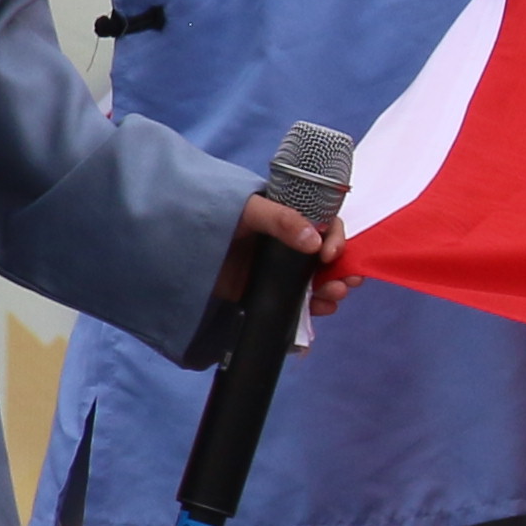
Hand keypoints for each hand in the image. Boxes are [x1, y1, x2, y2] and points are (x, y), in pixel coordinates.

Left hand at [227, 186, 350, 313]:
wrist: (179, 245)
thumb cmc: (216, 217)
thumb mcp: (249, 210)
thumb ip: (280, 220)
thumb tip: (314, 241)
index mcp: (290, 219)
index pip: (326, 227)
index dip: (335, 240)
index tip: (330, 254)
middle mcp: (291, 246)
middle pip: (328, 259)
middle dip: (341, 272)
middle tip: (345, 283)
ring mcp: (281, 272)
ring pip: (318, 283)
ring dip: (331, 292)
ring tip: (332, 299)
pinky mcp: (270, 294)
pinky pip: (298, 305)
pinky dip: (311, 313)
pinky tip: (318, 315)